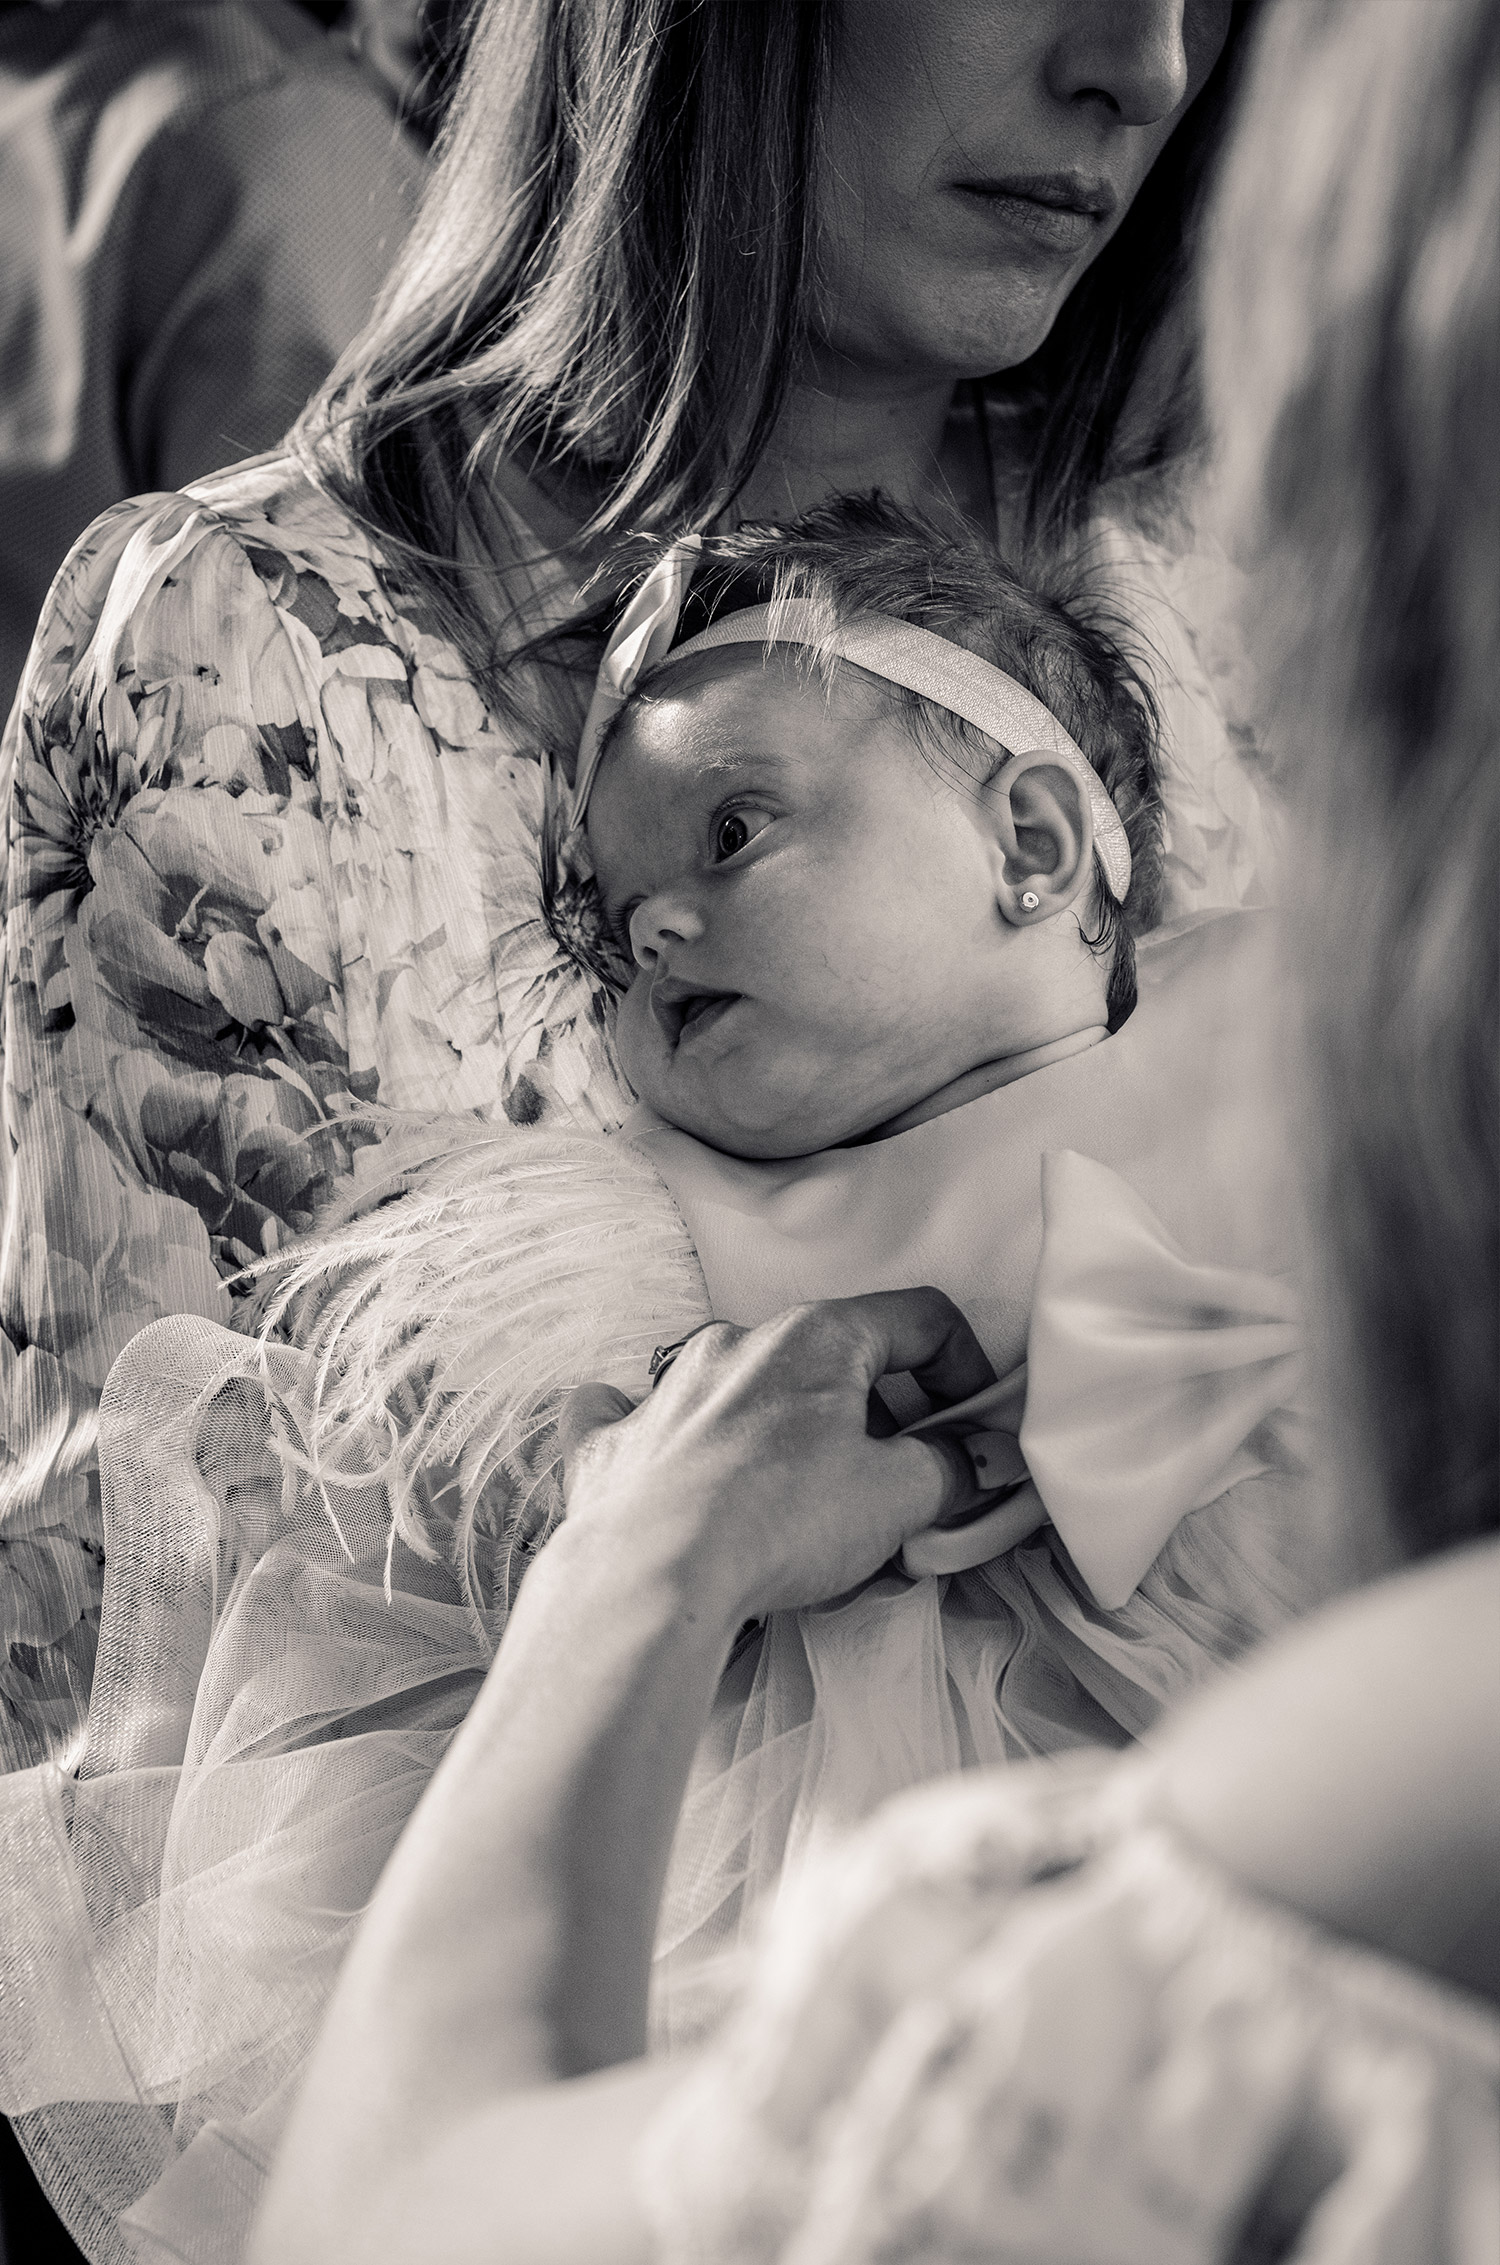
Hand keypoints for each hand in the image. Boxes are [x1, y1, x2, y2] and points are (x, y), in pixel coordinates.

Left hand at [558, 1290, 993, 1632]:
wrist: (650, 1578)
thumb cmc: (777, 1521)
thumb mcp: (898, 1497)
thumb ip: (950, 1469)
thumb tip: (970, 1462)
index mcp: (816, 1338)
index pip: (917, 1321)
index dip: (964, 1370)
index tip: (973, 1426)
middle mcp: (737, 1345)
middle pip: (830, 1362)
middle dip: (875, 1419)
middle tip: (901, 1486)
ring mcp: (666, 1391)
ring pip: (743, 1392)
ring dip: (785, 1437)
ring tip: (810, 1514)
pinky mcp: (613, 1445)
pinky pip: (638, 1420)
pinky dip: (668, 1437)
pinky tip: (677, 1463)